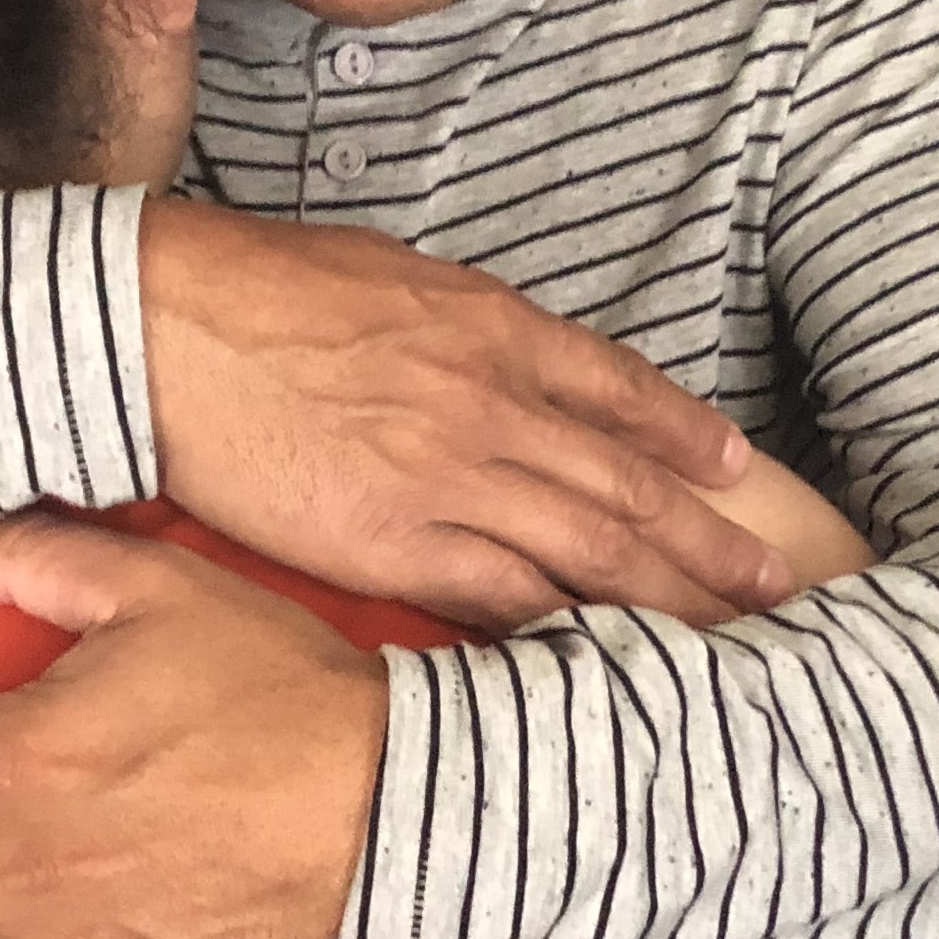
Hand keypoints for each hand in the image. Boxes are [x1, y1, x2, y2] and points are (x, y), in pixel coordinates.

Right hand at [139, 198, 787, 629]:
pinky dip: (558, 633)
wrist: (164, 326)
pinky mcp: (391, 544)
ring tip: (724, 639)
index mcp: (493, 328)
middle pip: (627, 490)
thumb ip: (459, 325)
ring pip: (586, 553)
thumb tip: (494, 351)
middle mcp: (493, 406)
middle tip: (774, 585)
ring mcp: (448, 479)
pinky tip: (601, 663)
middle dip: (710, 543)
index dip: (685, 437)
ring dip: (664, 601)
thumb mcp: (388, 275)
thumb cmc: (256, 287)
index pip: (620, 391)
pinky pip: (499, 599)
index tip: (736, 472)